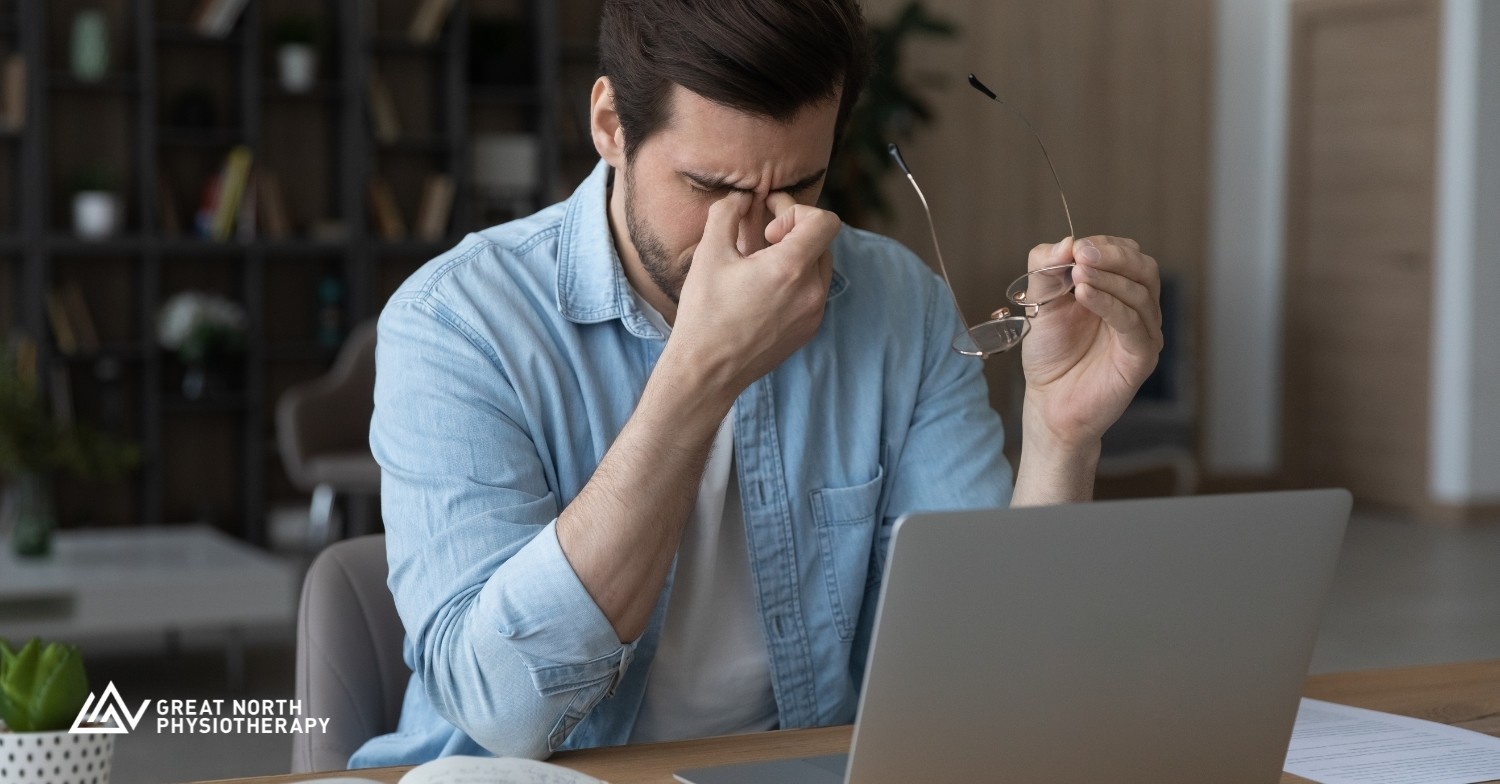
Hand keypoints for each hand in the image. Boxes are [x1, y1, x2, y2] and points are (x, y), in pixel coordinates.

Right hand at [667, 191, 838, 397]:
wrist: (707, 370)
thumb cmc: (705, 312)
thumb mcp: (709, 253)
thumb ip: (727, 213)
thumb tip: (742, 197)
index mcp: (790, 268)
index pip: (825, 221)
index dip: (797, 211)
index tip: (769, 225)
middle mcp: (811, 291)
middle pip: (822, 242)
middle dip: (794, 231)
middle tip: (762, 234)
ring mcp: (814, 313)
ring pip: (819, 268)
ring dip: (797, 256)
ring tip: (761, 263)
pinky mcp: (809, 330)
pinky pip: (813, 293)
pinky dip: (796, 281)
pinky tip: (764, 289)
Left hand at [1019, 235, 1162, 451]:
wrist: (1050, 402)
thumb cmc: (1050, 352)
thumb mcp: (1040, 302)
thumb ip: (1047, 269)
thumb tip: (1066, 241)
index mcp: (1118, 289)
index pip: (1126, 253)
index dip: (1103, 245)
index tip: (1076, 246)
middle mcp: (1137, 307)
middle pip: (1143, 267)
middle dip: (1113, 256)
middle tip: (1082, 253)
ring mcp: (1144, 331)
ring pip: (1140, 293)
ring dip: (1108, 278)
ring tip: (1078, 274)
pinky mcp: (1142, 356)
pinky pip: (1133, 323)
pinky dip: (1110, 304)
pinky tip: (1085, 295)